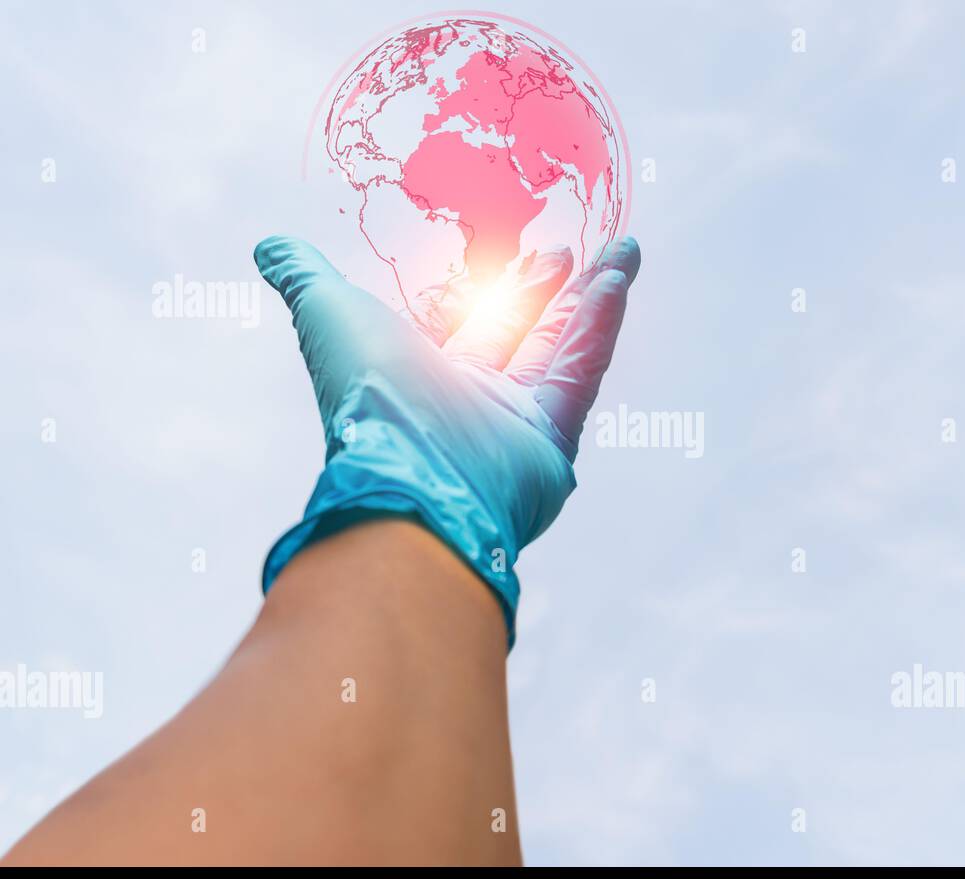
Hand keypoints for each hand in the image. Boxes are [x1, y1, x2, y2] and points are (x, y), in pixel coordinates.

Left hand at [254, 235, 641, 645]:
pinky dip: (602, 325)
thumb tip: (270, 246)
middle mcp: (468, 401)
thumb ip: (306, 279)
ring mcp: (514, 422)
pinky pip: (582, 371)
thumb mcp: (329, 316)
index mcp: (418, 377)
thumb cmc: (368, 397)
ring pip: (559, 348)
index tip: (517, 251)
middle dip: (542, 290)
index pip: (461, 324)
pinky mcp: (553, 437)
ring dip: (590, 298)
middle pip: (515, 334)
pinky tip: (620, 279)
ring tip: (622, 250)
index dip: (489, 288)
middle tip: (565, 250)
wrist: (412, 474)